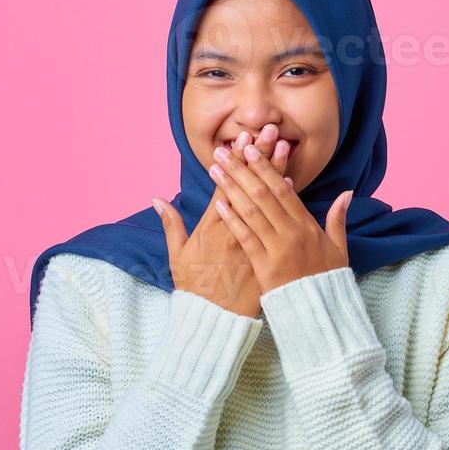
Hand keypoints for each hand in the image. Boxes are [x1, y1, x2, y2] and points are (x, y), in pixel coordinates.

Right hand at [152, 125, 290, 316]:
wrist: (213, 320)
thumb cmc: (194, 289)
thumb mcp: (177, 256)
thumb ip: (170, 224)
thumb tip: (158, 199)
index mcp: (212, 227)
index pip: (226, 186)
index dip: (235, 161)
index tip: (242, 139)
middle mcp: (234, 228)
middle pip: (250, 186)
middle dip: (259, 156)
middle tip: (270, 129)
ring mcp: (252, 240)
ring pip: (267, 200)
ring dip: (275, 171)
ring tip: (284, 146)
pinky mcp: (266, 253)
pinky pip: (277, 223)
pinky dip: (284, 205)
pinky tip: (290, 184)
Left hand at [208, 139, 352, 295]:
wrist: (320, 312)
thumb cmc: (326, 280)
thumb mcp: (339, 247)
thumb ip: (338, 219)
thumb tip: (347, 193)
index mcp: (307, 225)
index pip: (283, 189)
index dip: (265, 167)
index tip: (250, 150)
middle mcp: (292, 232)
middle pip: (263, 194)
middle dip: (242, 170)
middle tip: (224, 151)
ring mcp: (277, 248)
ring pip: (251, 211)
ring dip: (231, 188)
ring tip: (215, 170)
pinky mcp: (264, 266)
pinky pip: (245, 237)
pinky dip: (232, 218)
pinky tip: (218, 202)